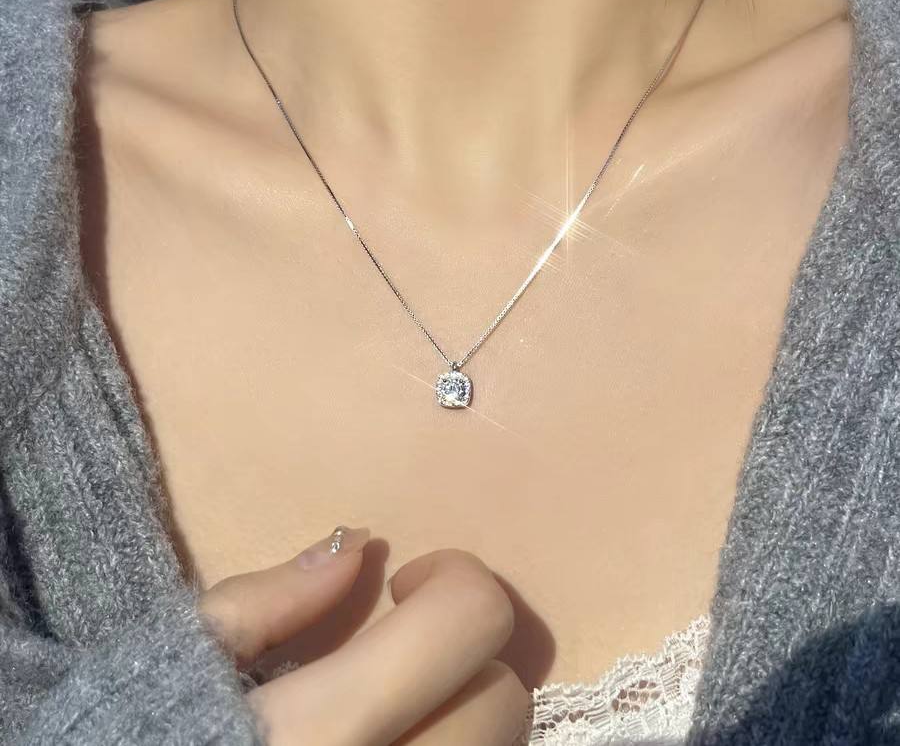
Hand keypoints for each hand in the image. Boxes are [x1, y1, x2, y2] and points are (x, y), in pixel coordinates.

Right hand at [198, 527, 530, 745]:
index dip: (453, 580)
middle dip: (464, 658)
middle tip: (403, 657)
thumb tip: (359, 543)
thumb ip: (272, 600)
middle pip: (505, 699)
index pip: (465, 623)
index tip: (405, 587)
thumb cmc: (147, 743)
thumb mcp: (185, 661)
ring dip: (463, 717)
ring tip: (400, 711)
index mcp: (326, 731)